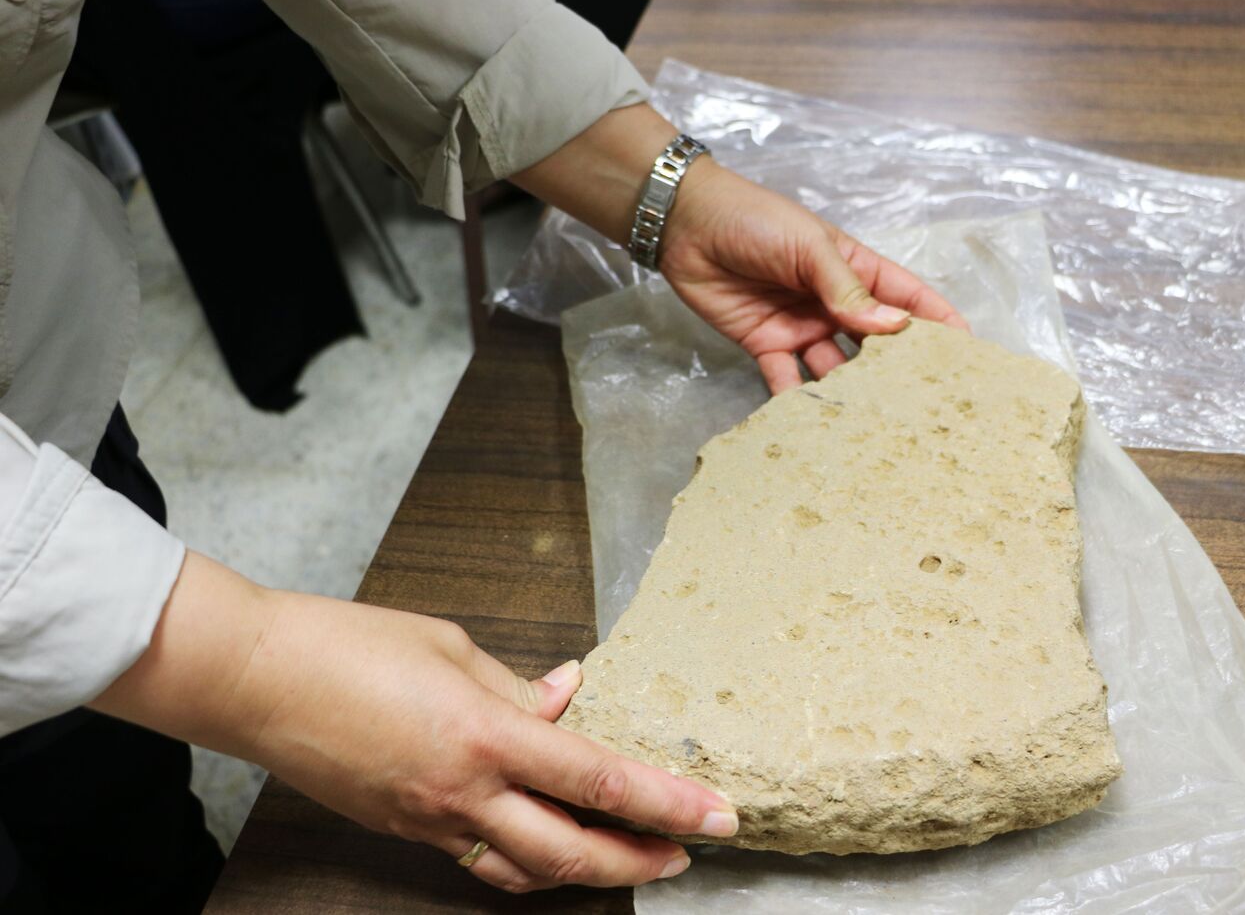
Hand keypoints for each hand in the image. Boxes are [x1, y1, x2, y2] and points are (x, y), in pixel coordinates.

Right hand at [94, 553, 734, 893]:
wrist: (253, 680)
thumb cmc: (349, 645)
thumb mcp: (451, 647)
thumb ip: (518, 687)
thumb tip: (569, 697)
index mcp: (484, 735)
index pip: (598, 778)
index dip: (667, 801)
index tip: (719, 813)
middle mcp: (463, 792)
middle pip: (571, 852)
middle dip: (639, 860)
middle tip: (685, 854)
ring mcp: (430, 820)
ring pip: (525, 870)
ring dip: (584, 868)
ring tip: (627, 852)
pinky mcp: (404, 828)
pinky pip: (480, 857)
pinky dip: (525, 857)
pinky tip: (546, 835)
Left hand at [659, 158, 968, 393]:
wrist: (686, 225)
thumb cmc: (755, 220)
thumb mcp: (808, 247)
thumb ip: (847, 289)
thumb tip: (894, 326)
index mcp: (855, 270)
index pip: (907, 298)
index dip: (937, 322)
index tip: (967, 352)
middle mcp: (833, 303)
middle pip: (875, 342)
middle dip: (897, 370)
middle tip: (921, 404)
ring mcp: (801, 327)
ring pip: (835, 368)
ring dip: (850, 392)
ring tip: (871, 422)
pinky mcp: (765, 346)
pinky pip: (787, 380)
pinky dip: (797, 402)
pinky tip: (812, 423)